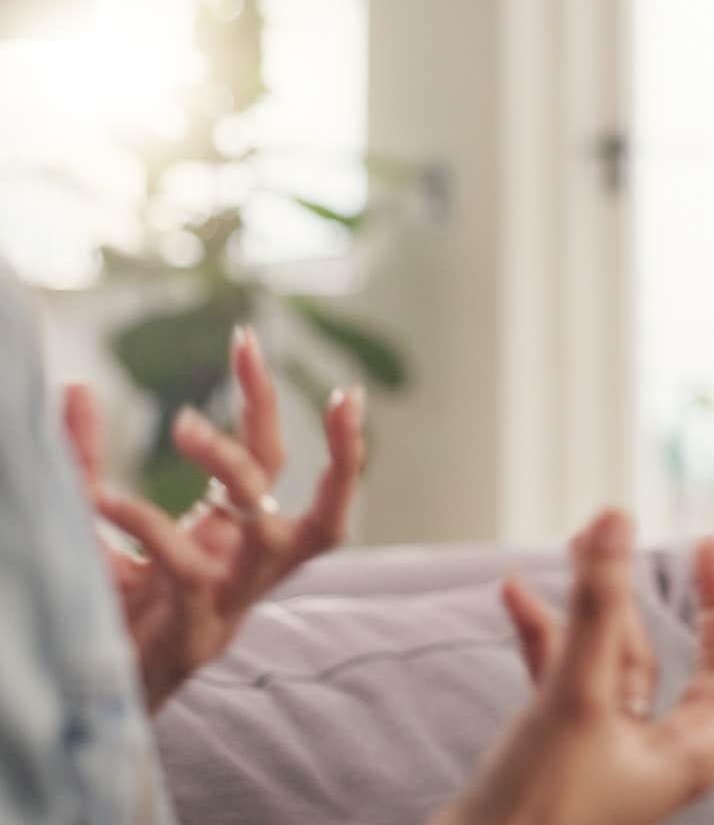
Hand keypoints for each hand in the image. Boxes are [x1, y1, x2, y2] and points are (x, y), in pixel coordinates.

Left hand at [64, 327, 364, 711]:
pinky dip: (146, 526)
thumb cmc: (103, 611)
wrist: (93, 702)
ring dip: (237, 472)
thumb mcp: (90, 523)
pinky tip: (102, 497)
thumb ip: (81, 461)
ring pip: (276, 533)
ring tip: (185, 425)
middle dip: (305, 430)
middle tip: (254, 364)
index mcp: (234, 537)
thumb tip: (79, 387)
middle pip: (307, 496)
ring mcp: (232, 600)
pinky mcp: (198, 631)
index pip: (268, 458)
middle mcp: (249, 566)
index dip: (262, 398)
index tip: (245, 338)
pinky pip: (187, 568)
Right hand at [437, 512, 713, 824]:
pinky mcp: (569, 746)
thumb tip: (616, 519)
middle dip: (710, 596)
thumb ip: (596, 606)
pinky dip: (550, 635)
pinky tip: (516, 595)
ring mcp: (619, 747)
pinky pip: (573, 675)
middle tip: (708, 541)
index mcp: (698, 748)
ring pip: (632, 657)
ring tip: (583, 541)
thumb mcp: (572, 696)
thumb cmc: (534, 811)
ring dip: (606, 603)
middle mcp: (669, 749)